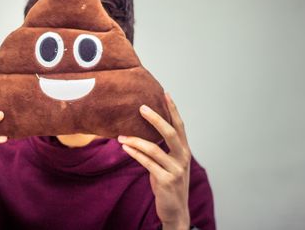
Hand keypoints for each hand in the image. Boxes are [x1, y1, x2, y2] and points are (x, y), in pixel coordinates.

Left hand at [117, 92, 190, 229]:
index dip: (173, 109)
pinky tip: (124, 147)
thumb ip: (161, 149)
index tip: (165, 93)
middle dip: (155, 119)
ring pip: (154, 149)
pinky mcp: (166, 180)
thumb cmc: (168, 183)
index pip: (179, 125)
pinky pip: (147, 163)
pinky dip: (134, 154)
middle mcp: (183, 157)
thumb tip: (140, 131)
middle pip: (170, 133)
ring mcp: (176, 169)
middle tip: (141, 107)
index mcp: (184, 150)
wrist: (176, 210)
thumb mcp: (168, 163)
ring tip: (120, 135)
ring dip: (135, 140)